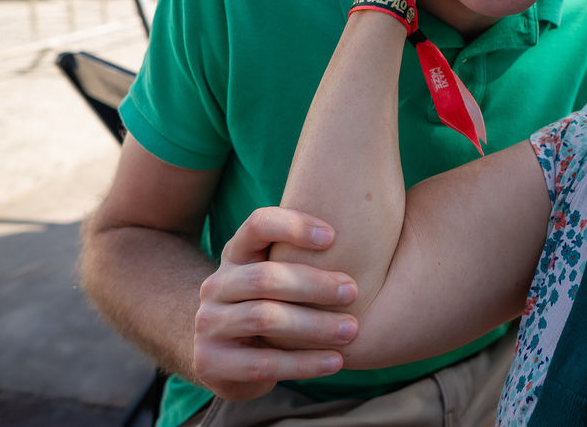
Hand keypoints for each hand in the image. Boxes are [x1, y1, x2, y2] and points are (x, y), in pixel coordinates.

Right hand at [193, 208, 359, 400]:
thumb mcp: (277, 273)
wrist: (224, 355)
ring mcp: (209, 324)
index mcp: (236, 253)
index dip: (294, 226)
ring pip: (264, 319)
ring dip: (314, 326)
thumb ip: (306, 255)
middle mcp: (217, 285)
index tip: (333, 236)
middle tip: (352, 292)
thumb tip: (377, 226)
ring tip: (351, 330)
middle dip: (314, 285)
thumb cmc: (271, 303)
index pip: (257, 225)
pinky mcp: (212, 363)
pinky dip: (304, 363)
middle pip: (265, 277)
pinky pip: (263, 363)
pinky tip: (336, 362)